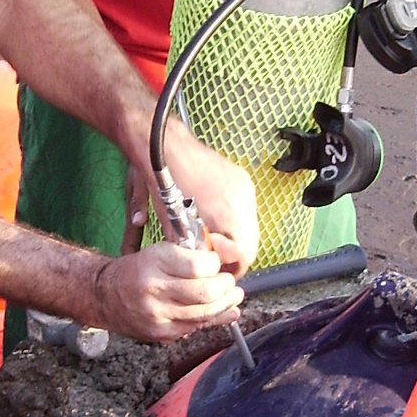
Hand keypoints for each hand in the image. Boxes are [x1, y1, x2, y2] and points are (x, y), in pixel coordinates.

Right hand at [91, 242, 242, 342]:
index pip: (199, 266)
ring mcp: (157, 314)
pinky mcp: (160, 333)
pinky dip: (214, 319)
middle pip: (206, 292)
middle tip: (230, 282)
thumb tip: (225, 260)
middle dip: (226, 287)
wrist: (104, 295)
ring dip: (226, 305)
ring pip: (205, 314)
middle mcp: (155, 288)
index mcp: (155, 262)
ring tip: (233, 296)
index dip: (216, 264)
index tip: (217, 262)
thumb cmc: (136, 270)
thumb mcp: (158, 252)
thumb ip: (189, 257)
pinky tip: (224, 312)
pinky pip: (195, 327)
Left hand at [158, 127, 258, 272]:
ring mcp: (244, 188)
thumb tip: (209, 266)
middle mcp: (242, 200)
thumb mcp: (176, 228)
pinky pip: (245, 209)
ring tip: (214, 237)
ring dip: (235, 236)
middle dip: (235, 253)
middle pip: (251, 241)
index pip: (246, 255)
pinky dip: (234, 219)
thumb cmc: (164, 183)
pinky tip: (216, 219)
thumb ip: (197, 251)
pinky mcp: (242, 179)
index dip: (233, 267)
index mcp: (227, 214)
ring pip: (250, 225)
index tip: (220, 270)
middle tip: (215, 258)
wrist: (165, 147)